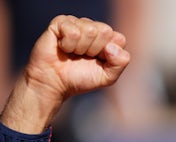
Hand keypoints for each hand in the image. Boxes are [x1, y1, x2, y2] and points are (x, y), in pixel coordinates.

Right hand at [1, 15, 129, 132]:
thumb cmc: (80, 79)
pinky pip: (72, 31)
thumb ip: (120, 63)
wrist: (54, 84)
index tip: (98, 62)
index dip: (109, 54)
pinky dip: (68, 45)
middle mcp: (92, 28)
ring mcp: (76, 23)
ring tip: (72, 54)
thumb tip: (112, 46)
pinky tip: (63, 48)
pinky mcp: (60, 23)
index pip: (119, 39)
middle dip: (95, 50)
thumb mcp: (107, 77)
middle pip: (105, 31)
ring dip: (80, 48)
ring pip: (90, 30)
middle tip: (84, 57)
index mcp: (106, 39)